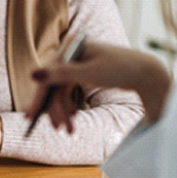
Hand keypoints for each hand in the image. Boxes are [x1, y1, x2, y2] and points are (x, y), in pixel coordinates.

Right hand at [26, 38, 171, 129]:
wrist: (146, 73)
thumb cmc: (121, 69)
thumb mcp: (90, 73)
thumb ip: (61, 74)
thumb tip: (33, 75)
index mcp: (69, 47)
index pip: (47, 74)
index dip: (38, 97)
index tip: (30, 117)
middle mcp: (69, 53)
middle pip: (52, 83)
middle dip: (55, 108)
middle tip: (58, 129)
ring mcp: (74, 62)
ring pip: (60, 90)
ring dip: (62, 110)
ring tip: (69, 129)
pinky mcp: (81, 71)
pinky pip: (67, 90)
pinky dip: (68, 105)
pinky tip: (72, 117)